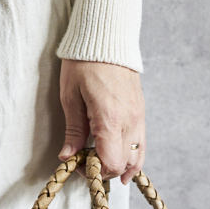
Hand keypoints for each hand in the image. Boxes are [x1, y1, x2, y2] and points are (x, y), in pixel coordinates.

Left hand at [57, 59, 145, 184]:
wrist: (106, 37)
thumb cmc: (84, 63)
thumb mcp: (70, 97)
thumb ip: (73, 131)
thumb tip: (68, 157)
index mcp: (110, 119)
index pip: (110, 162)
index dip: (94, 171)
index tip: (78, 165)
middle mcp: (129, 121)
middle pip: (123, 164)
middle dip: (104, 169)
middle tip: (86, 163)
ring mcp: (138, 117)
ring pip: (137, 157)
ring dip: (121, 166)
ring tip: (104, 166)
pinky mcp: (141, 111)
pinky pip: (141, 143)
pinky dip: (133, 156)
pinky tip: (122, 160)